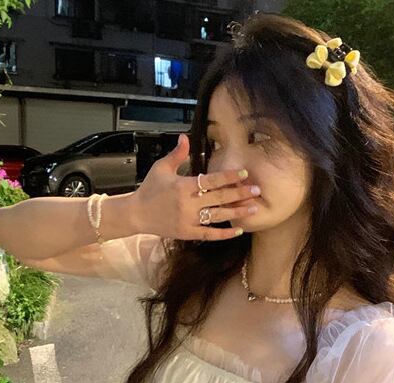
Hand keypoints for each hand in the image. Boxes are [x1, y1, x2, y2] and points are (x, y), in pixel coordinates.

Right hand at [132, 133, 261, 241]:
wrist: (136, 214)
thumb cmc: (149, 189)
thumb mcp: (160, 168)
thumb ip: (176, 154)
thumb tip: (185, 137)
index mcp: (184, 186)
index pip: (212, 180)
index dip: (229, 176)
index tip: (244, 173)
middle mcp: (189, 204)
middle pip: (220, 198)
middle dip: (240, 193)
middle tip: (257, 190)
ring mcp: (189, 220)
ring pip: (218, 216)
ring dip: (237, 213)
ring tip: (254, 209)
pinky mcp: (188, 233)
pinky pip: (209, 234)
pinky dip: (224, 234)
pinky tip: (238, 231)